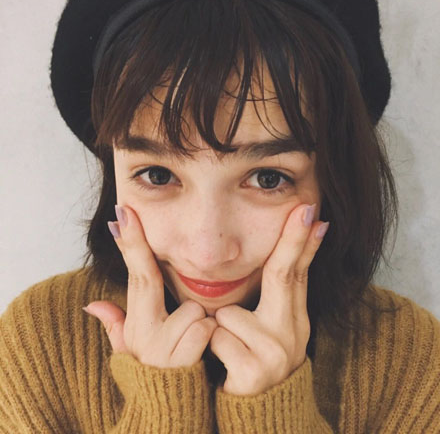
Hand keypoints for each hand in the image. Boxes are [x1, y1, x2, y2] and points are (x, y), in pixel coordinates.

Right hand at [83, 205, 217, 367]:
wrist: (170, 413)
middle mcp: (143, 333)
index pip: (134, 275)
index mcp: (137, 324)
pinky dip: (209, 338)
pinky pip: (205, 330)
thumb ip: (116, 326)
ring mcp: (160, 347)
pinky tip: (202, 354)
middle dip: (160, 276)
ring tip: (193, 343)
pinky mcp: (181, 360)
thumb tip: (93, 304)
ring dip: (199, 323)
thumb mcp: (133, 352)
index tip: (125, 213)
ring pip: (193, 310)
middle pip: (152, 282)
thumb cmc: (158, 375)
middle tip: (160, 286)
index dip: (130, 243)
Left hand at [208, 203, 328, 394]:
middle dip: (295, 240)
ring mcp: (276, 354)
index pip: (296, 273)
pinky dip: (213, 347)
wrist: (258, 415)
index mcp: (292, 319)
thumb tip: (286, 259)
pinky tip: (224, 364)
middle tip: (306, 209)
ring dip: (220, 326)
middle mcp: (291, 334)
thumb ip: (273, 298)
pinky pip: (218, 338)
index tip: (312, 213)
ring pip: (231, 314)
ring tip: (231, 348)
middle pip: (285, 276)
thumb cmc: (253, 361)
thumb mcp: (268, 329)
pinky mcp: (255, 373)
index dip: (303, 242)